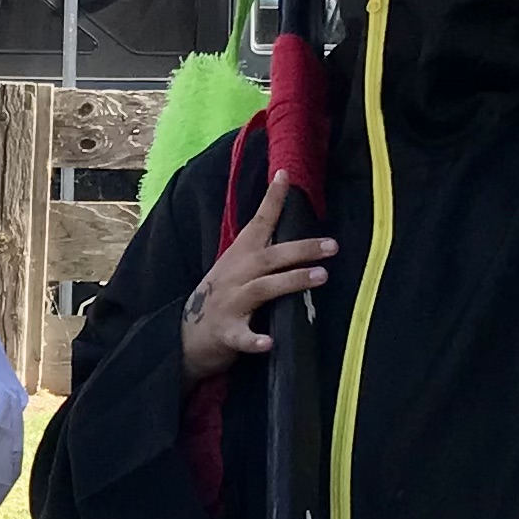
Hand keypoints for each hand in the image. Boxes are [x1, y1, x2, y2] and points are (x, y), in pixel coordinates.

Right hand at [179, 178, 335, 381]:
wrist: (186, 336)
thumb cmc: (223, 297)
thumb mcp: (237, 268)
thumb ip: (263, 252)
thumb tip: (301, 234)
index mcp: (239, 257)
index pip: (258, 223)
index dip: (271, 200)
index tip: (285, 175)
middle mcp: (234, 276)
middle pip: (269, 257)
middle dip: (300, 249)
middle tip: (332, 245)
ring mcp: (228, 304)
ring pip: (262, 289)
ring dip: (290, 281)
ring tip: (320, 276)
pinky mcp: (225, 333)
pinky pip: (241, 337)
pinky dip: (254, 340)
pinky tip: (269, 343)